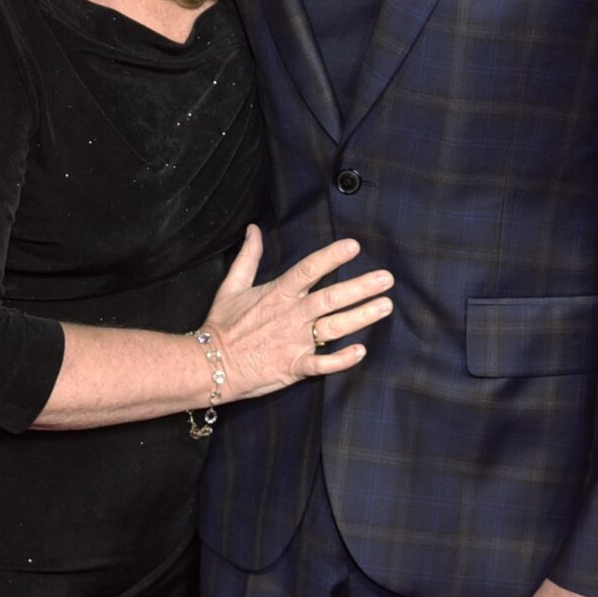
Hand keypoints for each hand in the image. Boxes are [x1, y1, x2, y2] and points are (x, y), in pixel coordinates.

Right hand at [202, 226, 393, 401]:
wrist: (210, 365)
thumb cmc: (222, 326)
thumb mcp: (232, 286)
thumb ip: (248, 257)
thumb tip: (253, 229)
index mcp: (278, 294)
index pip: (309, 269)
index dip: (332, 256)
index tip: (354, 246)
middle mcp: (291, 315)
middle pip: (331, 297)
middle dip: (361, 287)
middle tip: (386, 279)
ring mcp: (294, 342)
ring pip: (334, 327)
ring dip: (361, 317)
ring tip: (385, 306)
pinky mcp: (294, 367)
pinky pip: (322, 364)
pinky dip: (341, 359)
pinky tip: (361, 351)